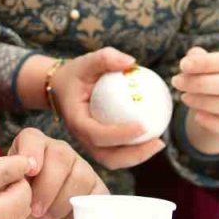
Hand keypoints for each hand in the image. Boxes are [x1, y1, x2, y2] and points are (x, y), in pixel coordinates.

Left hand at [0, 127, 106, 218]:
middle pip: (60, 154)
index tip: (29, 174)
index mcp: (28, 151)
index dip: (31, 152)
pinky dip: (81, 210)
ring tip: (48, 218)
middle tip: (35, 211)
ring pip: (80, 174)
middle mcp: (55, 155)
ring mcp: (79, 170)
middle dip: (47, 186)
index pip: (32, 138)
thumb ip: (3, 187)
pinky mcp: (96, 192)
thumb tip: (13, 175)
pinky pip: (97, 193)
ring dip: (62, 201)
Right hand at [50, 48, 165, 169]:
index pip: (98, 135)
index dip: (121, 135)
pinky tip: (152, 136)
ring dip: (137, 156)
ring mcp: (89, 144)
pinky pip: (117, 153)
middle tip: (159, 142)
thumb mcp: (86, 61)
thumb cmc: (75, 73)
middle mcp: (81, 138)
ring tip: (159, 143)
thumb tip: (131, 62)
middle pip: (108, 157)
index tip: (144, 126)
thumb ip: (106, 58)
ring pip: (113, 160)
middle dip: (135, 155)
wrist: (59, 88)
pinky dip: (135, 150)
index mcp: (76, 121)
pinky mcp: (97, 145)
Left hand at [171, 47, 218, 155]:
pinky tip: (197, 116)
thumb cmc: (216, 84)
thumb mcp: (209, 69)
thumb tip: (192, 56)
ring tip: (184, 98)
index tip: (183, 65)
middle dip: (201, 83)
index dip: (207, 63)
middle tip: (177, 82)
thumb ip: (201, 60)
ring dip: (205, 102)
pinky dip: (213, 122)